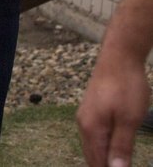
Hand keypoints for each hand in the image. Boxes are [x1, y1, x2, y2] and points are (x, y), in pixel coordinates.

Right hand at [77, 52, 149, 166]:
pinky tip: (115, 146)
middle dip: (104, 166)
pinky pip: (95, 135)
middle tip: (124, 166)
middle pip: (92, 156)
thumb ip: (121, 147)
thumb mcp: (129, 119)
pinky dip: (104, 146)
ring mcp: (86, 115)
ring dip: (104, 158)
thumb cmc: (126, 87)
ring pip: (93, 145)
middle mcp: (83, 124)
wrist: (119, 57)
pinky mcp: (91, 109)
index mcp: (91, 129)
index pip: (97, 163)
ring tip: (120, 162)